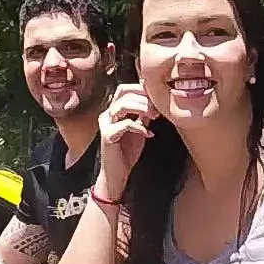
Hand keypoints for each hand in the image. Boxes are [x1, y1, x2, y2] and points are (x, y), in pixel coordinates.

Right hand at [96, 83, 156, 198]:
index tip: (158, 99)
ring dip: (141, 108)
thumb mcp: (139, 128)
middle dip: (142, 96)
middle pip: (122, 92)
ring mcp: (106, 124)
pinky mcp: (107, 136)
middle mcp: (107, 114)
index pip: (126, 89)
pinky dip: (139, 126)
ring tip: (154, 117)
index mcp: (114, 111)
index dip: (142, 90)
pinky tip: (148, 133)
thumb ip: (143, 115)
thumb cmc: (127, 152)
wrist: (117, 173)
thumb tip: (154, 102)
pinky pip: (124, 124)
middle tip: (157, 108)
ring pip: (121, 105)